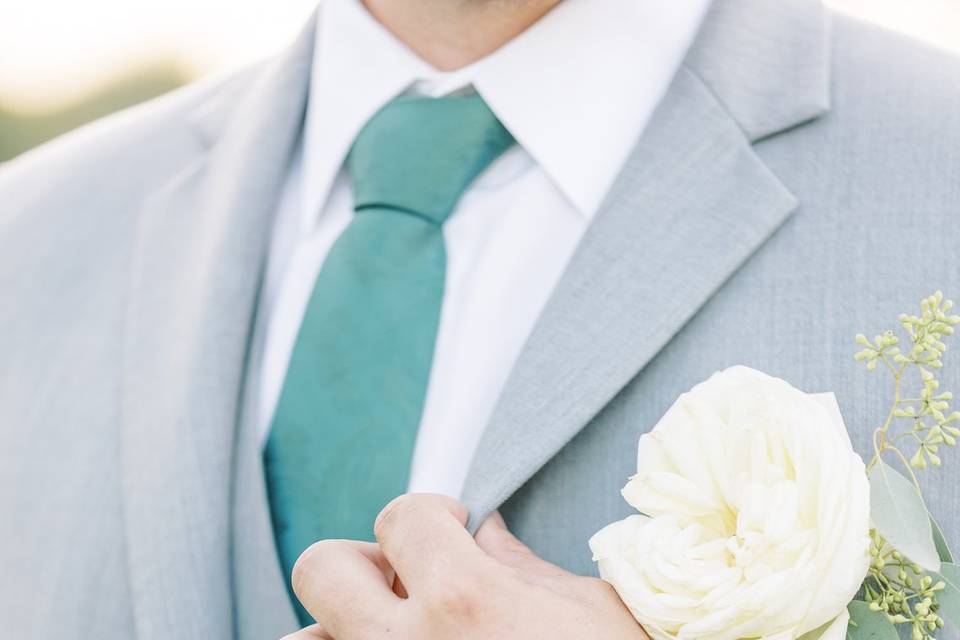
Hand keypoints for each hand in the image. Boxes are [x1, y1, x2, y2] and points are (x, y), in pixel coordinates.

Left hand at [282, 494, 648, 639]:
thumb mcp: (593, 615)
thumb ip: (526, 568)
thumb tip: (488, 533)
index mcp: (466, 600)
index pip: (399, 514)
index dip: (427, 512)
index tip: (450, 524)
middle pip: (318, 566)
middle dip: (359, 562)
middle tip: (404, 580)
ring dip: (338, 628)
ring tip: (394, 633)